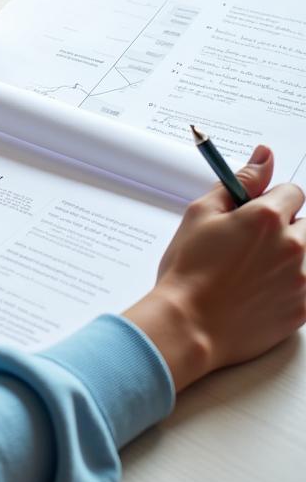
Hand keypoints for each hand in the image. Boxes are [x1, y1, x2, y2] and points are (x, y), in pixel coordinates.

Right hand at [125, 145, 305, 391]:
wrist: (189, 325)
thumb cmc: (188, 270)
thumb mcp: (201, 214)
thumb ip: (239, 182)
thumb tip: (264, 156)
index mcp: (266, 217)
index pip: (293, 192)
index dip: (271, 200)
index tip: (254, 213)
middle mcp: (293, 246)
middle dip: (288, 227)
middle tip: (254, 244)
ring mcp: (303, 279)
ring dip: (291, 255)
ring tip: (257, 270)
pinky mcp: (305, 308)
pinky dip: (292, 283)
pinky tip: (261, 291)